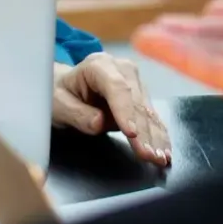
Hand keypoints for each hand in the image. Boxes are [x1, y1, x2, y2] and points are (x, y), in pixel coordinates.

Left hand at [52, 53, 171, 165]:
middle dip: (144, 131)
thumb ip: (76, 113)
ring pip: (148, 112)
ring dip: (155, 136)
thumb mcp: (58, 103)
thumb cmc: (60, 93)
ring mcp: (134, 82)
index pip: (116, 88)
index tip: (131, 133)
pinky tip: (164, 151)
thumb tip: (98, 123)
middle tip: (149, 155)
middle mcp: (121, 70)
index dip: (125, 111)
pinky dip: (159, 135)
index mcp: (98, 65)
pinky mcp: (141, 97)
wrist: (66, 86)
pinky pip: (152, 118)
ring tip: (160, 158)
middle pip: (136, 102)